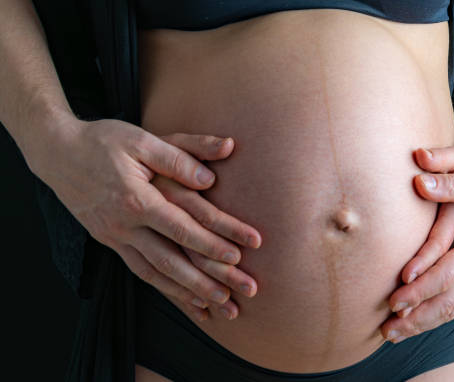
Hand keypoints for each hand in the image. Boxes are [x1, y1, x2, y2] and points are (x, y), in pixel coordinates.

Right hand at [36, 117, 261, 321]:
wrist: (57, 152)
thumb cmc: (103, 141)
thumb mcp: (141, 139)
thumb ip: (179, 156)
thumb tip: (211, 178)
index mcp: (136, 199)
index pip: (183, 227)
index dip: (213, 242)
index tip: (242, 253)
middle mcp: (125, 225)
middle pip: (173, 260)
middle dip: (210, 279)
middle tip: (243, 290)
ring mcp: (115, 237)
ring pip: (156, 274)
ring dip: (189, 293)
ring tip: (220, 307)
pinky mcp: (110, 242)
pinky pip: (141, 272)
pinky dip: (165, 289)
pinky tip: (186, 300)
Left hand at [381, 146, 453, 342]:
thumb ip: (452, 183)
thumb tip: (418, 181)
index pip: (447, 274)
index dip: (420, 289)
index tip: (394, 299)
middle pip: (448, 301)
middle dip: (416, 318)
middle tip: (386, 330)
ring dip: (423, 323)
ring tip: (394, 334)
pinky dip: (437, 316)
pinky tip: (418, 322)